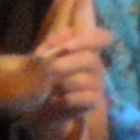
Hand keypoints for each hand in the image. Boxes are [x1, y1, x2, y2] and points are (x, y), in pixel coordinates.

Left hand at [34, 0, 112, 139]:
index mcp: (85, 50)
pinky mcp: (95, 101)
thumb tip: (67, 31)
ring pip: (85, 80)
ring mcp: (98, 83)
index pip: (100, 38)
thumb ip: (53, 44)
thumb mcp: (41, 57)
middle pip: (90, 59)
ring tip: (50, 89)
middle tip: (48, 72)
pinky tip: (56, 100)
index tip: (67, 48)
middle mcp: (96, 65)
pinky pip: (86, 98)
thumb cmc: (41, 78)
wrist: (38, 108)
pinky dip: (67, 99)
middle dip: (65, 65)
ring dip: (63, 84)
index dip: (88, 40)